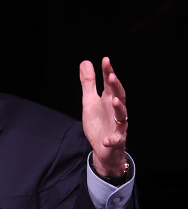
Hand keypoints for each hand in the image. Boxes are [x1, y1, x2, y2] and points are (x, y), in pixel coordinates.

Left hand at [79, 57, 127, 176]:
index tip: (105, 60)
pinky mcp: (116, 141)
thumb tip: (86, 62)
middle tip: (111, 76)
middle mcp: (116, 111)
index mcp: (109, 100)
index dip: (108, 72)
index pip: (110, 84)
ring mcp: (118, 126)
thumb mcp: (90, 101)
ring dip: (119, 108)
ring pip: (122, 116)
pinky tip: (107, 139)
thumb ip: (89, 83)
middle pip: (120, 96)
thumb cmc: (99, 123)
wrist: (103, 148)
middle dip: (116, 87)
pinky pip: (115, 140)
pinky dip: (112, 140)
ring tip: (114, 100)